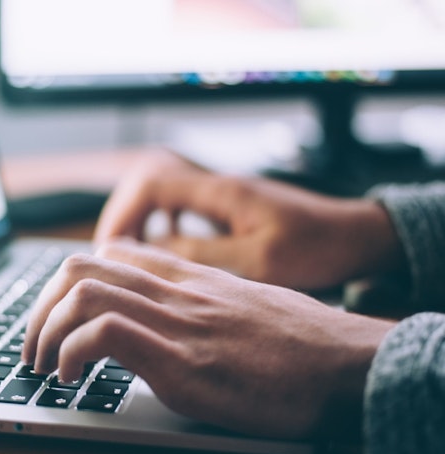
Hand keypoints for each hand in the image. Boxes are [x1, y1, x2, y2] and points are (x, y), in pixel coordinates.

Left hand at [23, 238, 395, 438]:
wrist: (346, 364)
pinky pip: (104, 334)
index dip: (69, 281)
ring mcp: (176, 322)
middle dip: (40, 306)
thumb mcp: (243, 305)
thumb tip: (171, 318)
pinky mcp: (182, 362)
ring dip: (45, 330)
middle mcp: (175, 291)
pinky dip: (72, 353)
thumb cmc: (300, 342)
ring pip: (82, 292)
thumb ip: (201, 302)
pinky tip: (71, 378)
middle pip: (81, 266)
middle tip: (34, 345)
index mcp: (188, 279)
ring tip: (43, 365)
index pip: (111, 253)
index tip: (58, 315)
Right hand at [94, 152, 404, 290]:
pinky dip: (161, 222)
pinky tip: (162, 246)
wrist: (353, 235)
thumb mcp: (258, 260)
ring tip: (128, 252)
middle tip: (111, 253)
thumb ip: (202, 254)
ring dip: (140, 218)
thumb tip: (151, 250)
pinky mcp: (228, 206)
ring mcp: (222, 194)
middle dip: (123, 215)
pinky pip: (180, 205)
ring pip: (162, 192)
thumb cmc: (315, 247)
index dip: (123, 213)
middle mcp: (216, 185)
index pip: (151, 183)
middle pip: (148, 181)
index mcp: (221, 191)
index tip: (111, 248)